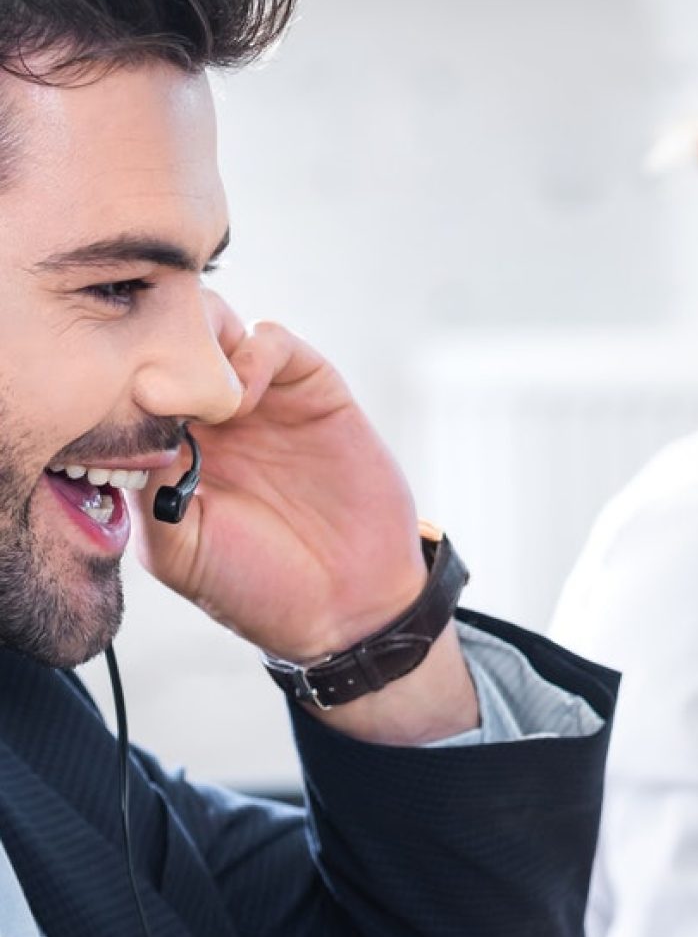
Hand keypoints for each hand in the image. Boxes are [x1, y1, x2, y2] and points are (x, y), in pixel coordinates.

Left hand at [135, 299, 427, 664]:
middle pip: (167, 338)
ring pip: (215, 327)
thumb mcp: (178, 551)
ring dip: (199, 339)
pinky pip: (272, 342)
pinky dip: (253, 350)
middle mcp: (210, 417)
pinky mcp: (312, 393)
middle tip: (153, 381)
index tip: (111, 398)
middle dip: (153, 341)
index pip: (128, 381)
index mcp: (169, 448)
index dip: (116, 375)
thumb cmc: (257, 590)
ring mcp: (261, 401)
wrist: (347, 609)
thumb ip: (146, 487)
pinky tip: (244, 393)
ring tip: (198, 387)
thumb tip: (126, 420)